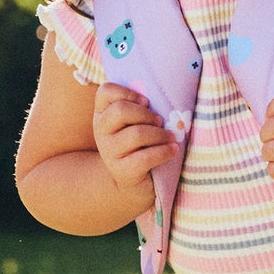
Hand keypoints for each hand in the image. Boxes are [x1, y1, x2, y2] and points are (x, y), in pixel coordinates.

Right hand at [92, 81, 177, 195]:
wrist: (132, 182)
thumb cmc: (138, 145)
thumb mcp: (134, 123)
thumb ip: (140, 108)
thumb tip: (163, 97)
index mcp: (102, 114)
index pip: (105, 92)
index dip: (128, 92)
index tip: (146, 102)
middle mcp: (101, 131)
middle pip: (120, 111)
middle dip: (147, 115)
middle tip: (160, 122)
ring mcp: (109, 152)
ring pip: (136, 134)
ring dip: (160, 134)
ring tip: (170, 137)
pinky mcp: (122, 171)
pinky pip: (145, 157)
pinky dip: (164, 151)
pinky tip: (173, 150)